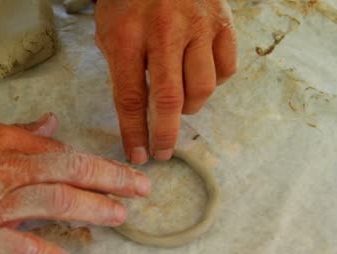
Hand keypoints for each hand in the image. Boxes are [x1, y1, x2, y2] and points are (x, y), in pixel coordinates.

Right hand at [0, 114, 150, 253]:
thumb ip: (17, 130)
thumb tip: (52, 123)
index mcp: (6, 144)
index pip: (64, 152)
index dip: (99, 164)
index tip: (126, 172)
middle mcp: (5, 170)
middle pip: (68, 173)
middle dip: (110, 181)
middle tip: (141, 190)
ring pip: (52, 203)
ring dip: (91, 210)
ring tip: (119, 217)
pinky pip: (18, 247)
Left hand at [95, 0, 237, 163]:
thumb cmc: (129, 0)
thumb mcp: (110, 31)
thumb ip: (122, 70)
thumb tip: (138, 116)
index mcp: (126, 36)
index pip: (130, 98)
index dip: (134, 133)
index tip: (138, 155)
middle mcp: (163, 32)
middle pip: (168, 99)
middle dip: (165, 134)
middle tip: (163, 151)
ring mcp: (197, 25)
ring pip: (203, 88)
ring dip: (191, 107)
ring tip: (181, 106)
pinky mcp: (222, 21)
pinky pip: (226, 68)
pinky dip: (216, 82)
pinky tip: (200, 77)